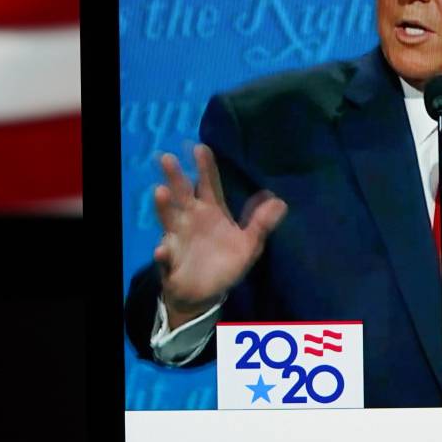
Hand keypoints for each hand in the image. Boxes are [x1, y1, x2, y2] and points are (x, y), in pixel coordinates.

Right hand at [151, 144, 287, 329]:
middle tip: (167, 157)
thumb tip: (280, 200)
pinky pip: (165, 256)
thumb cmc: (225, 263)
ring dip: (164, 207)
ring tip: (161, 192)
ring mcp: (177, 238)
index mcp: (211, 212)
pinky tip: (162, 251)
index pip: (208, 185)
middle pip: (183, 194)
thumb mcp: (249, 244)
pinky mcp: (170, 261)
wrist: (205, 294)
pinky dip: (162, 253)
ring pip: (169, 219)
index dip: (204, 167)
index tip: (200, 147)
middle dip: (175, 177)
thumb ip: (261, 223)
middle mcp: (191, 220)